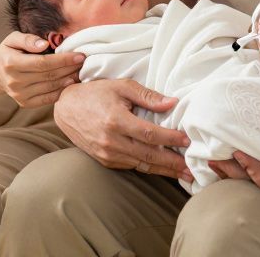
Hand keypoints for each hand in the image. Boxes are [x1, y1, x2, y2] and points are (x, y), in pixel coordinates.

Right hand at [0, 31, 84, 107]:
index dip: (63, 59)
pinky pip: (48, 99)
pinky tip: (71, 82)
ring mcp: (19, 94)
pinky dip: (62, 91)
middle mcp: (14, 81)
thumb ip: (28, 39)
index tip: (80, 55)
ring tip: (80, 71)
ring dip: (69, 79)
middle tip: (85, 62)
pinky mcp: (25, 103)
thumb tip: (44, 44)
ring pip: (51, 87)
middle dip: (70, 68)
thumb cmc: (8, 51)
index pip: (43, 62)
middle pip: (49, 75)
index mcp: (11, 63)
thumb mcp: (12, 39)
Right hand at [54, 79, 192, 181]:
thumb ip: (147, 96)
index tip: (188, 141)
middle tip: (193, 168)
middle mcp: (111, 141)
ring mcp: (107, 154)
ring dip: (164, 170)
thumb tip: (173, 103)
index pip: (150, 134)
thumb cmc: (96, 94)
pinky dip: (149, 168)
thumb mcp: (121, 86)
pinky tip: (163, 169)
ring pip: (142, 164)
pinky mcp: (105, 161)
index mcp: (116, 120)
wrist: (67, 108)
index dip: (171, 139)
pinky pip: (132, 166)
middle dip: (173, 163)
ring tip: (184, 174)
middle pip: (149, 155)